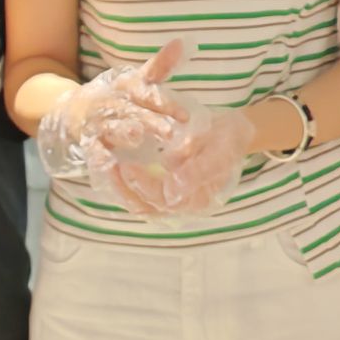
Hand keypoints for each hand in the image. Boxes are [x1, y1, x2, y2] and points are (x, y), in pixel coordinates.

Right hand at [36, 40, 190, 177]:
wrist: (75, 109)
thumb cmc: (118, 96)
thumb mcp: (138, 80)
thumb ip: (160, 65)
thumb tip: (182, 42)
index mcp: (128, 88)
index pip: (148, 93)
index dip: (166, 104)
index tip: (185, 116)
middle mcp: (114, 103)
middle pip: (134, 112)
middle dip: (151, 122)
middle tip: (169, 132)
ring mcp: (100, 122)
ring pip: (113, 128)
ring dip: (124, 133)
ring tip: (137, 136)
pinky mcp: (88, 141)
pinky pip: (93, 150)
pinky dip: (99, 158)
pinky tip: (109, 165)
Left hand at [80, 102, 251, 218]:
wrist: (233, 133)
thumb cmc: (228, 140)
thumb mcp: (219, 150)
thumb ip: (198, 169)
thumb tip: (174, 186)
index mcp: (198, 199)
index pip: (163, 200)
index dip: (143, 185)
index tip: (126, 166)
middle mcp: (183, 205)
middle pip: (147, 207)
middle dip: (124, 189)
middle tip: (108, 166)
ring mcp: (173, 198)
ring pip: (140, 204)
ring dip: (120, 189)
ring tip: (106, 168)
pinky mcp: (164, 188)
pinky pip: (140, 193)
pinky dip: (124, 184)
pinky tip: (112, 169)